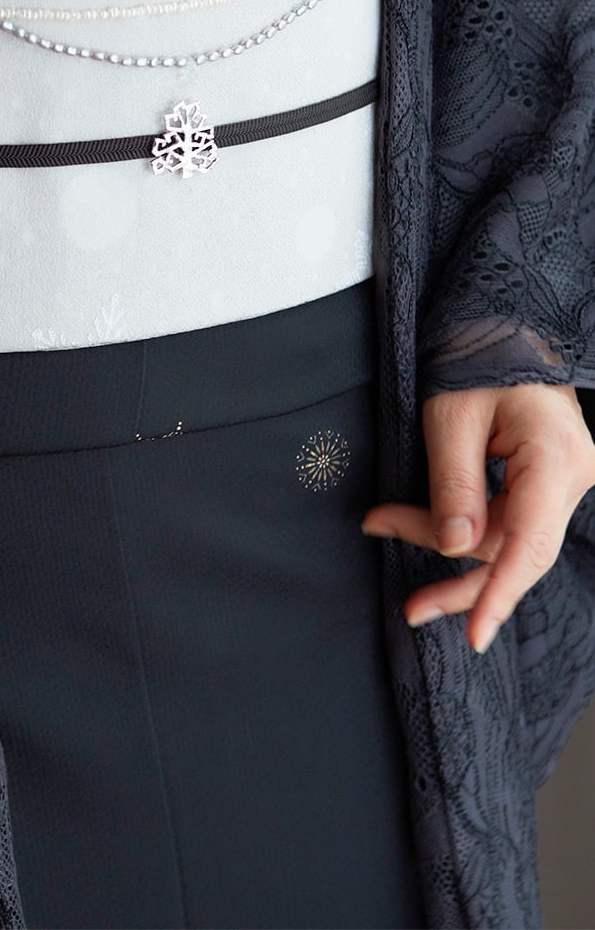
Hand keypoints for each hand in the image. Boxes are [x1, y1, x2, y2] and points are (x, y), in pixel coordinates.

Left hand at [361, 383, 594, 653]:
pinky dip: (463, 526)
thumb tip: (454, 548)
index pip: (530, 543)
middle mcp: (573, 473)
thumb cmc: (475, 356)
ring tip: (387, 530)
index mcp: (556, 456)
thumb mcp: (450, 417)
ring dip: (447, 543)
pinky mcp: (545, 479)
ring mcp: (563, 478)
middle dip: (457, 575)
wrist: (500, 324)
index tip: (475, 635)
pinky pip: (507, 518)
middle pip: (515, 549)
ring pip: (507, 538)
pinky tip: (419, 526)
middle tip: (409, 607)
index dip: (500, 595)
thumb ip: (453, 485)